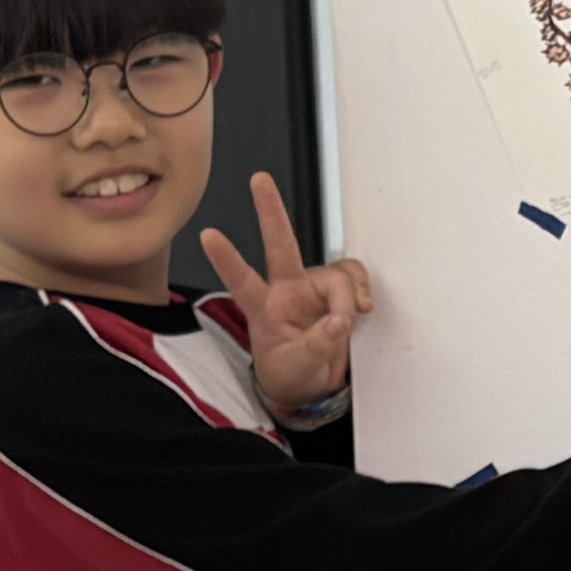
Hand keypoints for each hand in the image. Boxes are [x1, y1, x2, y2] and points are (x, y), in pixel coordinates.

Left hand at [200, 172, 374, 410]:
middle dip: (270, 212)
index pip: (242, 280)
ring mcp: (313, 290)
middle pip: (280, 245)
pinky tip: (362, 309)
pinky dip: (362, 291)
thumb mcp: (297, 366)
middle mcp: (287, 290)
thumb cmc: (292, 375)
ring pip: (335, 273)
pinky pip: (354, 279)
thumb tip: (339, 321)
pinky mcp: (337, 296)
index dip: (227, 259)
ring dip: (348, 294)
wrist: (312, 389)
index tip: (207, 236)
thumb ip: (317, 344)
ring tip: (348, 320)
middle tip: (259, 181)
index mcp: (264, 309)